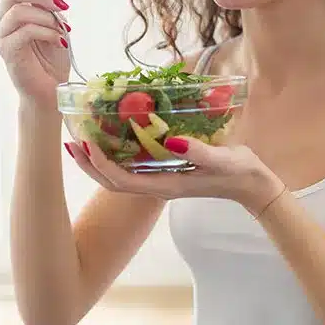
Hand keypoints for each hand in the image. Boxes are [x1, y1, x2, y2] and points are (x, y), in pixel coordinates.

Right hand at [0, 0, 71, 108]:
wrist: (51, 91)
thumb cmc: (51, 58)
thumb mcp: (54, 21)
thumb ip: (44, 0)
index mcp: (9, 10)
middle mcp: (0, 21)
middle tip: (63, 6)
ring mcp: (1, 37)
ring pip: (19, 10)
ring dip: (47, 17)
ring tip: (63, 30)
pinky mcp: (8, 51)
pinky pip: (26, 30)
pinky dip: (48, 32)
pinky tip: (59, 41)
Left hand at [66, 135, 286, 215]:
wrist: (252, 185)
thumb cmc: (239, 172)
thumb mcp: (223, 160)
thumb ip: (199, 152)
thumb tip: (172, 142)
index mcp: (165, 186)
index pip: (120, 180)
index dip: (99, 164)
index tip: (86, 142)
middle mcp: (156, 186)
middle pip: (111, 182)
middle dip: (89, 164)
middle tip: (72, 140)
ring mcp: (159, 181)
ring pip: (119, 176)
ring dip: (98, 161)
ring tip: (82, 139)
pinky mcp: (165, 173)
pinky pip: (132, 168)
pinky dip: (116, 156)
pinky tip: (112, 138)